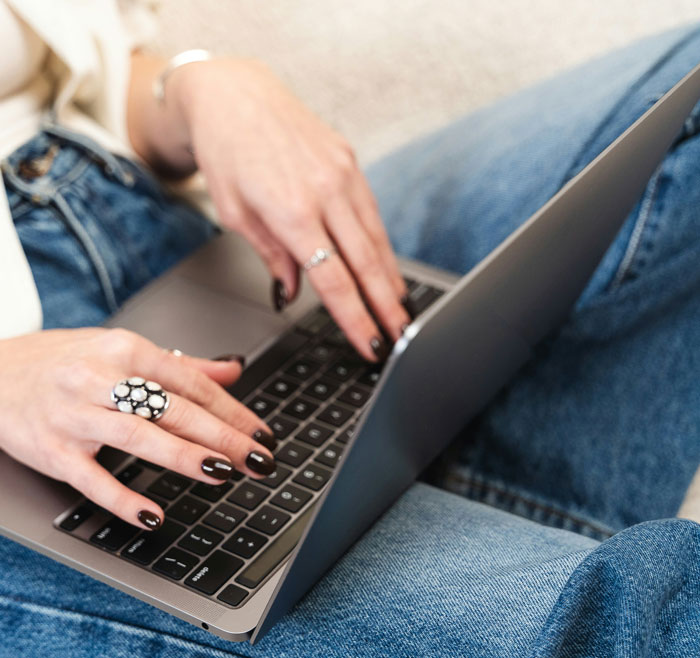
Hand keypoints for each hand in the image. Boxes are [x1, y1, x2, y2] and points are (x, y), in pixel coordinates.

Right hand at [0, 329, 275, 529]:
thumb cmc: (65, 362)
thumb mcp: (123, 351)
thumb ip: (182, 365)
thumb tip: (234, 369)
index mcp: (125, 349)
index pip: (190, 382)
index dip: (232, 409)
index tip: (260, 432)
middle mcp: (101, 378)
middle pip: (172, 408)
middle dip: (222, 435)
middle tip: (258, 458)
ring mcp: (74, 415)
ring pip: (138, 436)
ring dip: (185, 457)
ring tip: (223, 472)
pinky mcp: (51, 450)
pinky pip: (91, 478)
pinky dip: (123, 499)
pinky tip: (154, 514)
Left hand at [170, 59, 410, 360]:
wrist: (235, 94)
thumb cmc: (226, 151)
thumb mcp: (235, 212)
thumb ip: (270, 255)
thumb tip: (292, 290)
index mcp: (291, 209)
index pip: (333, 279)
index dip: (354, 317)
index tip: (368, 343)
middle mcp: (325, 191)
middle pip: (366, 262)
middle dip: (386, 306)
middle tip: (402, 337)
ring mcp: (343, 173)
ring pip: (377, 239)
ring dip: (391, 279)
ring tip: (402, 311)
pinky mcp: (350, 161)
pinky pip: (372, 213)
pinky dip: (383, 245)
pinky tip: (387, 267)